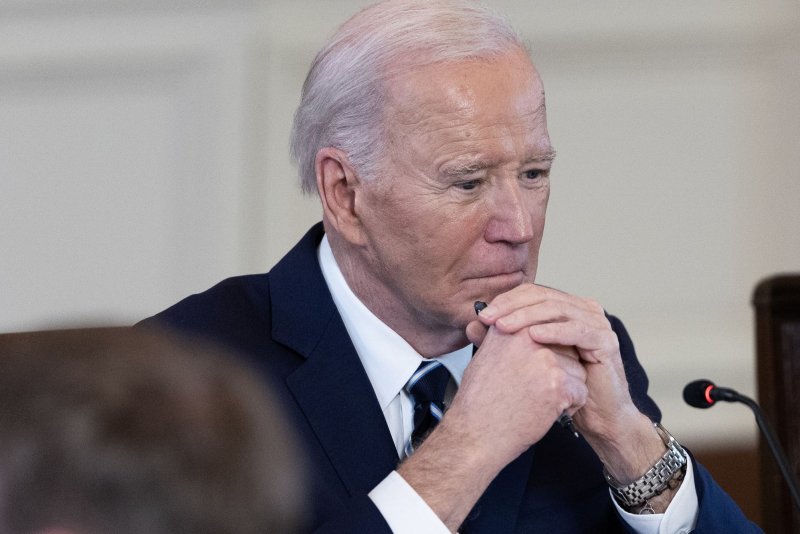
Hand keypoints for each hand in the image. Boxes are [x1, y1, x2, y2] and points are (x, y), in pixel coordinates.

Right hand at [449, 323, 588, 466]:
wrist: (476, 433)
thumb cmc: (478, 401)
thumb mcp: (484, 356)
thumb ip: (503, 338)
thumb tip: (510, 324)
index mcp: (511, 327)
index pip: (548, 328)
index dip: (549, 351)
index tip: (541, 367)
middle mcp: (528, 338)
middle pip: (566, 347)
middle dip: (560, 368)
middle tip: (537, 388)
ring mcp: (545, 360)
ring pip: (577, 370)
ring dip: (566, 388)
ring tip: (540, 401)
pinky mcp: (557, 384)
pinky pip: (580, 391)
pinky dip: (569, 406)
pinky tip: (547, 412)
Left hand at [466, 285, 671, 486]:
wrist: (595, 416)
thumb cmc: (561, 388)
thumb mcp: (527, 359)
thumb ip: (501, 340)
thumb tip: (472, 325)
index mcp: (565, 308)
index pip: (532, 293)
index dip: (506, 300)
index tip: (483, 315)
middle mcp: (583, 310)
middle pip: (544, 296)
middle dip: (512, 307)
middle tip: (490, 319)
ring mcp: (597, 323)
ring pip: (558, 309)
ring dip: (528, 316)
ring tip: (504, 327)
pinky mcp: (607, 341)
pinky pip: (578, 330)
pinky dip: (554, 331)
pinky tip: (534, 336)